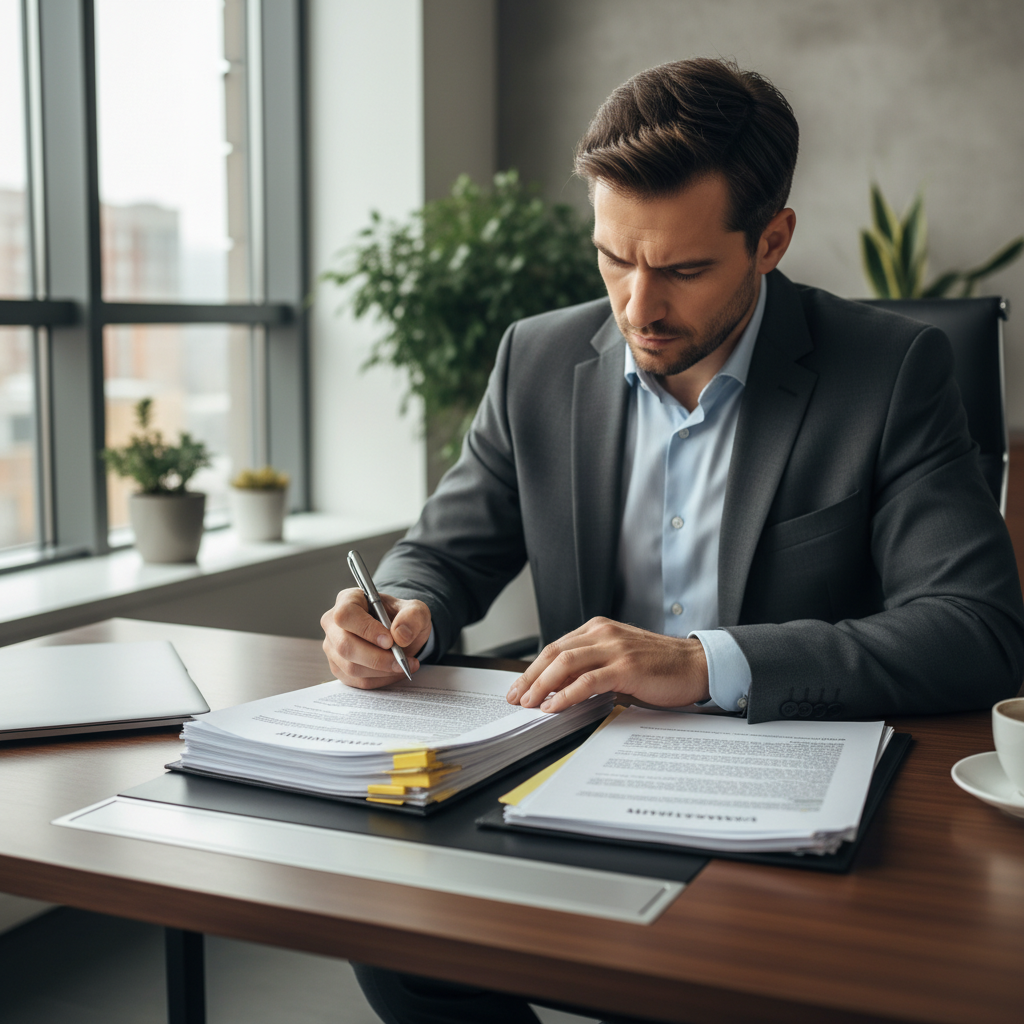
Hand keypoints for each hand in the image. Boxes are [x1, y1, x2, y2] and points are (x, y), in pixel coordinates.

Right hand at [321, 587, 431, 687]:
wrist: (400, 634)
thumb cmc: (402, 618)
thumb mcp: (416, 610)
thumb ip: (412, 616)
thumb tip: (400, 636)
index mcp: (348, 600)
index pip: (346, 615)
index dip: (366, 629)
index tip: (390, 641)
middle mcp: (334, 624)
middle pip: (345, 646)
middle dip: (377, 658)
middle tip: (401, 661)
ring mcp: (333, 648)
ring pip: (351, 667)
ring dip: (382, 671)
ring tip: (404, 665)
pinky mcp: (340, 668)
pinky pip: (357, 681)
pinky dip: (380, 680)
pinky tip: (395, 672)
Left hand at [505, 617, 709, 712]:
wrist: (696, 665)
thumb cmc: (660, 666)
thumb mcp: (619, 658)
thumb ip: (592, 666)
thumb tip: (558, 688)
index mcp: (599, 628)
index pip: (556, 647)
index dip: (533, 668)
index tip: (519, 686)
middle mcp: (603, 633)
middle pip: (554, 653)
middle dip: (529, 677)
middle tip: (515, 697)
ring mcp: (614, 648)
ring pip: (565, 663)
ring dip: (541, 685)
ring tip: (528, 703)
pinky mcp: (625, 666)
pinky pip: (587, 680)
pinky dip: (565, 694)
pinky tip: (553, 706)